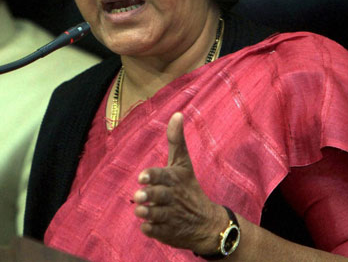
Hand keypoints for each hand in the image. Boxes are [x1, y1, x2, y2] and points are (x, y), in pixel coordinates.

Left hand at [133, 112, 226, 253]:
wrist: (208, 223)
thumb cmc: (189, 188)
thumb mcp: (184, 164)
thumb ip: (176, 140)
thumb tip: (177, 114)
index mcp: (175, 179)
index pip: (162, 176)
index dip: (152, 177)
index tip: (142, 177)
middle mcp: (173, 198)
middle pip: (159, 196)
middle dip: (149, 196)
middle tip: (139, 196)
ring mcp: (171, 217)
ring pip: (156, 215)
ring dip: (146, 213)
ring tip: (140, 210)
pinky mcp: (168, 233)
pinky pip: (155, 232)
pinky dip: (150, 230)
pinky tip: (147, 226)